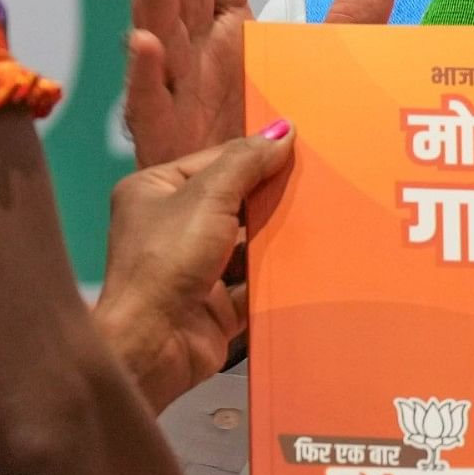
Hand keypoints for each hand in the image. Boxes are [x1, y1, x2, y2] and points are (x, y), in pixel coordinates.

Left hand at [94, 130, 291, 411]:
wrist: (153, 343)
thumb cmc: (165, 262)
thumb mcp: (208, 198)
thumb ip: (246, 162)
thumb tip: (282, 131)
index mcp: (155, 191)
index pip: (214, 162)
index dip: (254, 154)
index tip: (298, 147)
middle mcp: (172, 227)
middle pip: (234, 201)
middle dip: (270, 196)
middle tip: (316, 181)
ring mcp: (194, 268)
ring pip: (247, 243)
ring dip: (277, 235)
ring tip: (320, 217)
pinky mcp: (216, 304)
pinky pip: (254, 282)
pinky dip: (277, 274)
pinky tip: (309, 261)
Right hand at [114, 0, 401, 172]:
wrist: (253, 233)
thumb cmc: (278, 148)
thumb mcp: (322, 74)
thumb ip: (350, 21)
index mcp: (227, 31)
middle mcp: (196, 53)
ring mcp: (177, 94)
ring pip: (160, 30)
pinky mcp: (169, 143)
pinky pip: (151, 106)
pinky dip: (147, 74)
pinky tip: (147, 42)